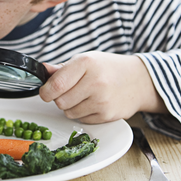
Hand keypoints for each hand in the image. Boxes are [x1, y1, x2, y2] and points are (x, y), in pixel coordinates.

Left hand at [39, 52, 166, 123]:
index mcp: (86, 63)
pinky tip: (94, 103)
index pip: (56, 85)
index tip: (46, 92)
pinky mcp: (107, 115)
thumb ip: (62, 68)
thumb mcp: (86, 60)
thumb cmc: (109, 68)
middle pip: (60, 101)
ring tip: (84, 96)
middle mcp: (95, 82)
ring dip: (71, 107)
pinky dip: (83, 114)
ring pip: (69, 113)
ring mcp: (102, 100)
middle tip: (70, 91)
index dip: (46, 91)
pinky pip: (82, 120)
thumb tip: (42, 69)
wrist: (138, 80)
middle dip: (60, 98)